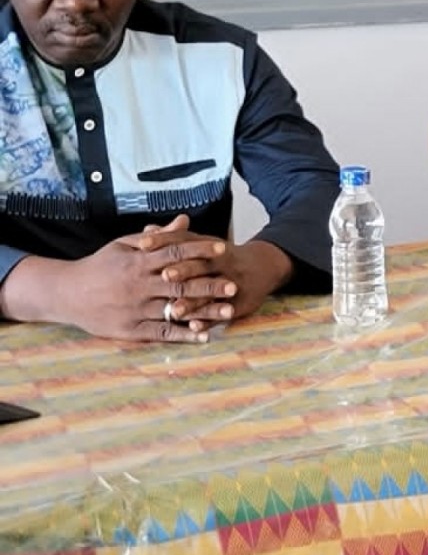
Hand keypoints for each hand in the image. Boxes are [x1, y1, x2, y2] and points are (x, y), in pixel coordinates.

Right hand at [46, 220, 232, 342]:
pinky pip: (162, 333)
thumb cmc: (100, 266)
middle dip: (209, 284)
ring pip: (174, 310)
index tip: (223, 248)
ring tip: (229, 312)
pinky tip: (205, 335)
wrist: (66, 293)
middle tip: (234, 285)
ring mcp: (135, 309)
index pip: (175, 253)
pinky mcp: (131, 330)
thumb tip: (185, 220)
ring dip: (203, 312)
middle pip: (180, 283)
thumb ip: (158, 237)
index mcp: (138, 262)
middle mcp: (138, 286)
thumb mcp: (124, 245)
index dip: (200, 250)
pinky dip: (184, 335)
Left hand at [137, 224, 293, 330]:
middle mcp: (223, 263)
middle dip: (184, 271)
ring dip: (194, 302)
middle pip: (201, 266)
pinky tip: (195, 327)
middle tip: (164, 275)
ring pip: (211, 293)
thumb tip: (147, 229)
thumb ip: (176, 238)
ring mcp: (233, 283)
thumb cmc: (223, 256)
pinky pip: (223, 313)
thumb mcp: (203, 243)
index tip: (143, 245)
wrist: (263, 267)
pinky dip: (209, 320)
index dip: (165, 242)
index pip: (185, 241)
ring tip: (175, 310)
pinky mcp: (240, 303)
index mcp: (210, 247)